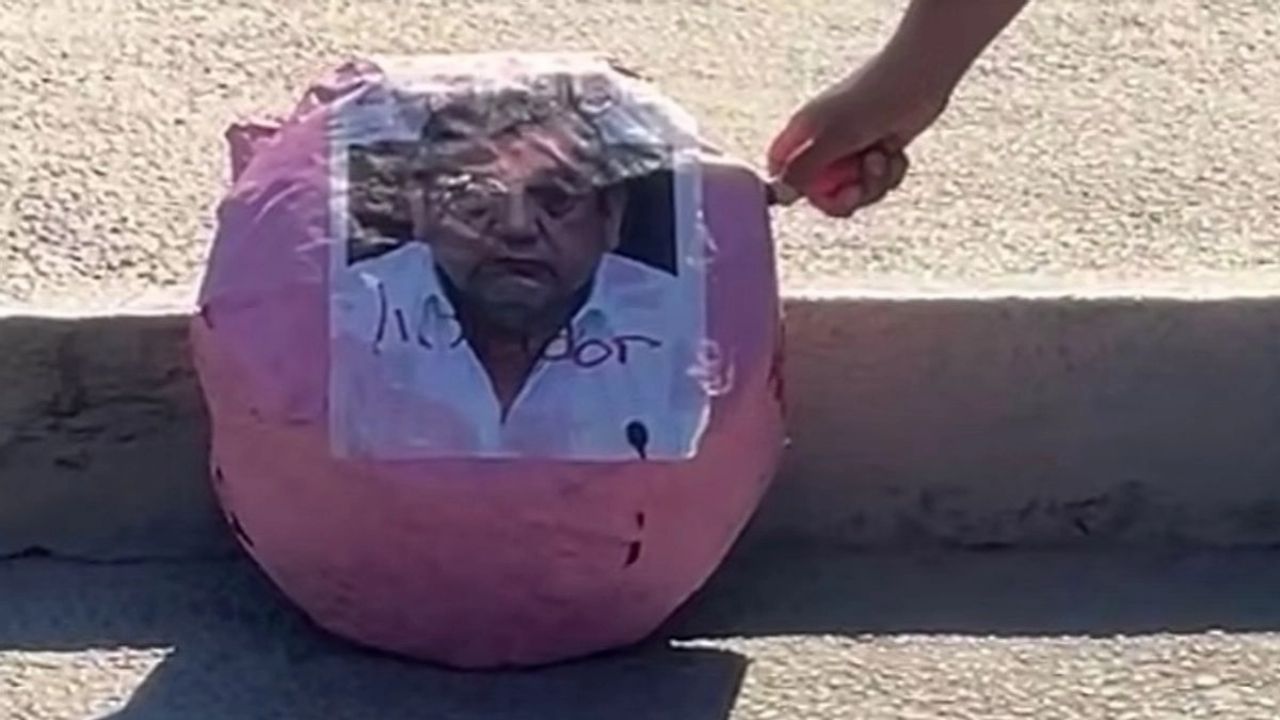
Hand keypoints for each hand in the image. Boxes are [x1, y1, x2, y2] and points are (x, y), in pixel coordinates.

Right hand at [767, 49, 952, 216]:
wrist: (922, 76)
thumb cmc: (874, 99)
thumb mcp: (834, 139)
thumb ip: (802, 169)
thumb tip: (778, 194)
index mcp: (804, 131)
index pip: (781, 168)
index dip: (795, 189)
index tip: (821, 195)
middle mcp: (824, 140)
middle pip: (821, 189)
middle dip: (845, 194)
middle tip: (860, 188)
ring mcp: (851, 146)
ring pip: (854, 188)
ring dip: (873, 183)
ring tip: (883, 158)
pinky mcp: (877, 150)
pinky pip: (877, 180)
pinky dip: (890, 173)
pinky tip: (896, 154)